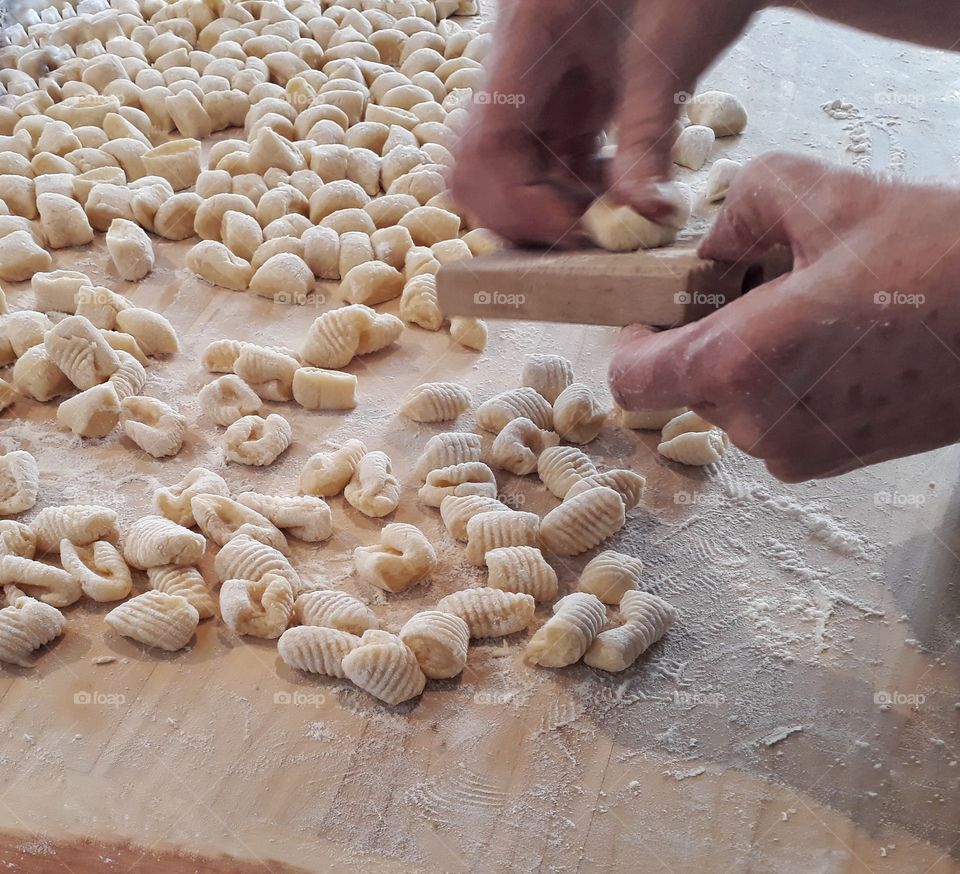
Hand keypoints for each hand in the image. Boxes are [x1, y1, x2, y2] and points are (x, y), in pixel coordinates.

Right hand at [450, 0, 757, 245]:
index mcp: (527, 36)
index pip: (487, 141)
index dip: (517, 202)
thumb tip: (645, 214)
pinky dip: (563, 189)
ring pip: (498, 168)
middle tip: (580, 236)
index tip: (569, 231)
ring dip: (540, 206)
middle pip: (475, 163)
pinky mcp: (548, 98)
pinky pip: (535, 159)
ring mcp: (525, 84)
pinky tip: (606, 195)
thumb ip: (647, 138)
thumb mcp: (665, 55)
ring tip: (598, 219)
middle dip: (520, 212)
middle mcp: (511, 64)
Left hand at [609, 151, 959, 480]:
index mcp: (736, 363)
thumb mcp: (823, 195)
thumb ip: (739, 207)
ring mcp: (796, 453)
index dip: (634, 342)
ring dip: (752, 363)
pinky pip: (777, 425)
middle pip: (686, 387)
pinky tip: (838, 348)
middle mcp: (756, 423)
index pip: (630, 379)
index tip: (660, 313)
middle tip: (759, 292)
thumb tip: (711, 246)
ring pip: (735, 404)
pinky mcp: (833, 464)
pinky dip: (788, 390)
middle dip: (707, 339)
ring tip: (813, 315)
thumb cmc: (933, 257)